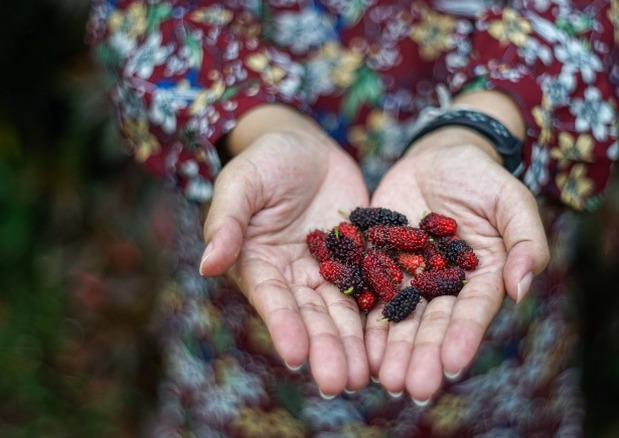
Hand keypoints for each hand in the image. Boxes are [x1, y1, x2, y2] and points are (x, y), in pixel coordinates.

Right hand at [199, 105, 370, 394]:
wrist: (306, 146)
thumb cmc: (265, 160)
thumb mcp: (243, 182)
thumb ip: (227, 221)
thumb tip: (208, 264)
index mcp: (259, 265)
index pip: (272, 300)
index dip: (284, 327)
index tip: (297, 357)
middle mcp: (293, 277)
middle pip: (311, 317)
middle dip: (325, 350)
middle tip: (342, 383)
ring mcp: (327, 272)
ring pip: (342, 312)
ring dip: (353, 345)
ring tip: (367, 377)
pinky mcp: (359, 260)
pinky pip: (373, 287)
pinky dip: (381, 314)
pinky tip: (395, 340)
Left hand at [365, 94, 549, 402]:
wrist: (440, 156)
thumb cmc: (484, 177)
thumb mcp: (512, 201)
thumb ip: (526, 241)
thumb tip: (522, 288)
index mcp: (481, 277)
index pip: (473, 311)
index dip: (463, 337)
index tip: (451, 365)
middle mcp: (444, 285)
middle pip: (433, 323)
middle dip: (422, 355)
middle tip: (411, 387)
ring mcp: (410, 275)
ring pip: (399, 316)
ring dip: (392, 349)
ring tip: (383, 377)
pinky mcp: (379, 261)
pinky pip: (369, 291)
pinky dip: (363, 318)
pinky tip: (356, 343)